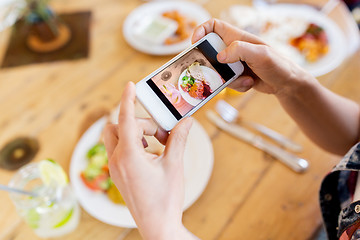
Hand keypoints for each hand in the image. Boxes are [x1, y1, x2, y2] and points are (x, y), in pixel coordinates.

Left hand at [104, 82, 196, 239]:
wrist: (157, 226)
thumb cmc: (165, 199)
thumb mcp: (174, 165)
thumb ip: (179, 140)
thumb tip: (187, 122)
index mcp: (129, 156)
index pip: (126, 119)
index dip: (128, 99)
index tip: (130, 85)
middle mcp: (117, 160)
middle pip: (120, 127)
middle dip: (141, 123)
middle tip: (163, 134)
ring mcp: (115, 168)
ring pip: (117, 138)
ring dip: (136, 134)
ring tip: (157, 144)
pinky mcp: (118, 174)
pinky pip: (120, 150)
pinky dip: (133, 145)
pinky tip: (151, 155)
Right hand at [192, 19, 313, 96]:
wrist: (287, 84)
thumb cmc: (278, 64)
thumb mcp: (260, 54)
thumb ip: (239, 51)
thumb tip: (220, 56)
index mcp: (237, 38)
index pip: (213, 26)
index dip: (201, 31)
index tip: (195, 43)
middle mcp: (233, 49)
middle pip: (210, 52)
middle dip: (212, 64)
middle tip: (215, 72)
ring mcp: (234, 63)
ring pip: (218, 71)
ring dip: (229, 79)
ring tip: (245, 79)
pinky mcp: (236, 76)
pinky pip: (227, 82)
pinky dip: (237, 85)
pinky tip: (250, 83)